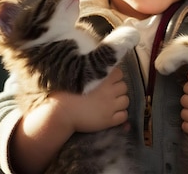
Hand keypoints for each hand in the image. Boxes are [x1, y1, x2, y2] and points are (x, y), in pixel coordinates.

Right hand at [11, 68, 128, 172]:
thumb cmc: (64, 94)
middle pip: (124, 87)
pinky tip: (111, 114)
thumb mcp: (75, 77)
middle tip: (109, 92)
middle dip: (118, 89)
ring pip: (126, 101)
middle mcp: (109, 92)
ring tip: (111, 103)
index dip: (115, 76)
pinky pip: (123, 116)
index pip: (119, 73)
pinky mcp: (109, 120)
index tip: (108, 79)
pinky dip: (120, 115)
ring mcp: (110, 107)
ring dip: (120, 101)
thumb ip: (86, 72)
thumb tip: (90, 66)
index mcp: (102, 80)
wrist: (61, 113)